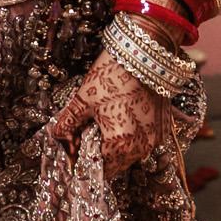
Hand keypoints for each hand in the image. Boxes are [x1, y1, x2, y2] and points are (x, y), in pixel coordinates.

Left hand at [49, 52, 179, 179]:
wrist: (145, 52)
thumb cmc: (113, 74)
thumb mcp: (84, 99)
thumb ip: (69, 123)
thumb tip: (57, 137)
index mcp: (121, 145)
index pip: (98, 168)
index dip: (83, 161)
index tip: (73, 150)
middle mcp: (142, 147)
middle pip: (115, 163)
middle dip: (98, 152)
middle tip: (84, 134)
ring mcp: (155, 138)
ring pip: (129, 153)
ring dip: (114, 144)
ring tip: (102, 122)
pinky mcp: (162, 126)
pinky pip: (142, 140)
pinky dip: (130, 134)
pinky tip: (119, 116)